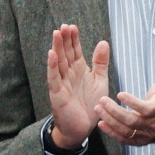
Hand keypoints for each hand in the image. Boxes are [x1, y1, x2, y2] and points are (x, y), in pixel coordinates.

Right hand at [46, 25, 108, 149]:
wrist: (83, 128)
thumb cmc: (90, 104)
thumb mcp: (99, 81)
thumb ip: (100, 63)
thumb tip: (103, 42)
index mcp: (79, 70)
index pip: (75, 51)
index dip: (74, 39)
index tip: (73, 26)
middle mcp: (69, 74)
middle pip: (65, 53)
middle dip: (65, 40)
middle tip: (64, 26)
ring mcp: (61, 82)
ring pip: (58, 62)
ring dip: (57, 48)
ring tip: (57, 33)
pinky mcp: (57, 93)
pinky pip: (54, 77)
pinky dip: (52, 66)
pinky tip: (51, 54)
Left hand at [97, 58, 154, 149]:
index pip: (146, 110)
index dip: (133, 103)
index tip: (119, 94)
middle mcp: (153, 125)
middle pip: (132, 121)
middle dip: (116, 112)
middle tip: (102, 100)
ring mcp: (145, 135)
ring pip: (126, 131)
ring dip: (111, 121)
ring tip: (98, 109)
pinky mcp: (139, 141)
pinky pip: (124, 140)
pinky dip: (112, 133)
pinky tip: (101, 124)